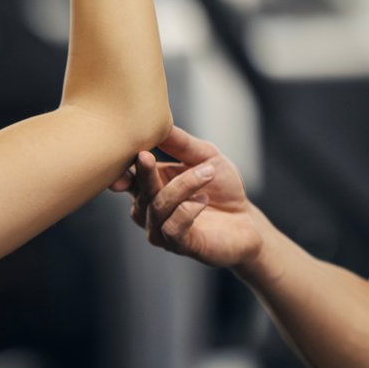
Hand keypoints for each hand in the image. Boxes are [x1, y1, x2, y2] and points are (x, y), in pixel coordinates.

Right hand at [108, 125, 265, 268]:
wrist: (246, 220)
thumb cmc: (222, 188)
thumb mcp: (205, 156)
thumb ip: (181, 143)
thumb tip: (158, 122)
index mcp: (150, 185)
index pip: (128, 178)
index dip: (122, 169)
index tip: (127, 155)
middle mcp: (149, 209)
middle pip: (139, 192)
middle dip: (143, 174)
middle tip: (146, 156)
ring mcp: (162, 229)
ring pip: (157, 208)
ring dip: (180, 187)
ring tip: (206, 173)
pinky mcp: (180, 245)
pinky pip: (173, 228)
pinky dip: (188, 210)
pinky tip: (203, 200)